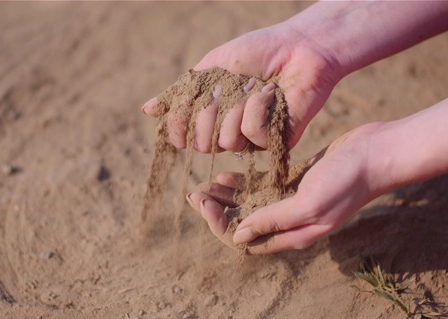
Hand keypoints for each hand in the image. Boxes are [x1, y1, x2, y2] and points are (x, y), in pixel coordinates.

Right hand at [142, 22, 340, 152]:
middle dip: (212, 109)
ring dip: (238, 105)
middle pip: (202, 142)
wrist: (300, 47)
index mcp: (212, 116)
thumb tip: (146, 110)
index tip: (191, 105)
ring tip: (258, 88)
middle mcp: (229, 132)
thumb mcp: (212, 68)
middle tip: (234, 88)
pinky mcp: (276, 141)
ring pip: (227, 140)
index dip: (181, 124)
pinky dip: (260, 107)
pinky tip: (273, 95)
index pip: (184, 135)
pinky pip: (253, 134)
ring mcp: (252, 139)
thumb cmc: (258, 53)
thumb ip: (181, 92)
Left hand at [187, 123, 384, 253]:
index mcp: (292, 235)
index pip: (244, 239)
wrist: (376, 153)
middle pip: (243, 224)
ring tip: (204, 185)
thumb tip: (238, 236)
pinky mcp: (295, 183)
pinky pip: (263, 188)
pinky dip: (244, 183)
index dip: (219, 224)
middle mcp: (290, 223)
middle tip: (194, 193)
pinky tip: (227, 175)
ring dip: (226, 198)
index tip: (202, 202)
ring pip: (250, 205)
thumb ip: (273, 221)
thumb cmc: (346, 180)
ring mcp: (292, 203)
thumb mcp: (308, 204)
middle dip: (216, 212)